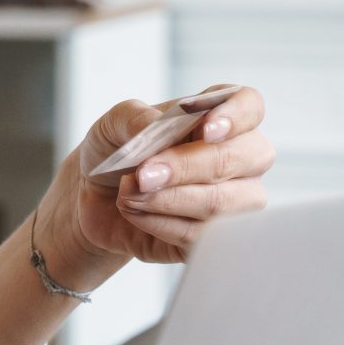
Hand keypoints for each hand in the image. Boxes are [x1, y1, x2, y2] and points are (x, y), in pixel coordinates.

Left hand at [39, 85, 273, 273]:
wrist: (93, 200)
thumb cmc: (115, 153)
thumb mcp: (112, 125)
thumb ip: (135, 118)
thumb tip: (155, 125)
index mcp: (219, 117)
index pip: (250, 106)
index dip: (235, 117)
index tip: (206, 130)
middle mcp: (239, 158)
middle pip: (242, 158)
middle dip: (188, 166)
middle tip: (144, 174)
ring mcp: (235, 201)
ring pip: (223, 203)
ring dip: (170, 200)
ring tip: (129, 195)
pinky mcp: (215, 238)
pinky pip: (201, 237)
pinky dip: (161, 224)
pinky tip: (135, 213)